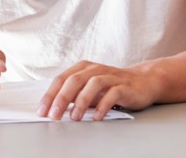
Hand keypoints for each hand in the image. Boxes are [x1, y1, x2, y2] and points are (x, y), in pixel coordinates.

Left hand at [37, 61, 159, 120]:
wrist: (143, 81)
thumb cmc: (111, 86)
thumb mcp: (89, 89)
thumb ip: (74, 95)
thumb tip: (53, 109)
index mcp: (82, 68)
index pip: (61, 79)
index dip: (50, 95)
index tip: (42, 111)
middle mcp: (95, 69)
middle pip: (74, 80)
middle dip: (61, 98)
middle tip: (54, 115)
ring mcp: (110, 76)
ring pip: (92, 84)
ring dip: (81, 101)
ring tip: (75, 117)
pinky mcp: (124, 86)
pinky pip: (112, 94)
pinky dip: (103, 105)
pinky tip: (97, 117)